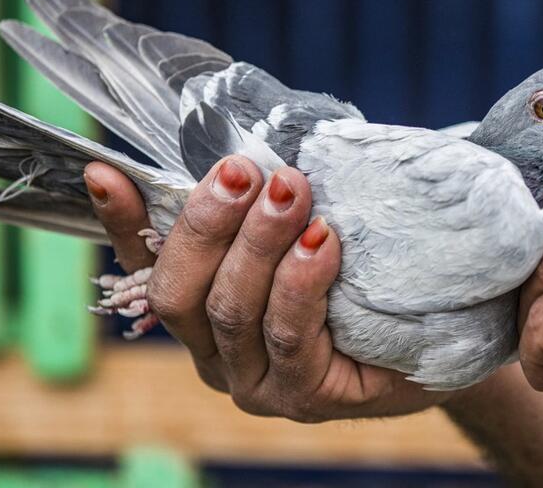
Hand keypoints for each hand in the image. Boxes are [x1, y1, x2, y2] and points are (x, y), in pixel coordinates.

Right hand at [85, 156, 445, 421]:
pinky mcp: (302, 397)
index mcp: (203, 310)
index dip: (125, 221)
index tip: (108, 171)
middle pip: (179, 291)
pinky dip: (299, 282)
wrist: (434, 335)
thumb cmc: (363, 274)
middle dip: (207, 224)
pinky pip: (288, 335)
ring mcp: (255, 380)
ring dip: (256, 243)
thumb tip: (251, 146)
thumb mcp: (307, 225)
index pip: (151, 264)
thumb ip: (267, 202)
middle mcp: (215, 350)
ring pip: (229, 310)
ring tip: (289, 191)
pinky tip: (321, 242)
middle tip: (245, 171)